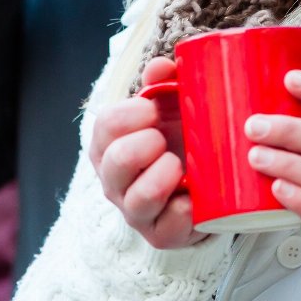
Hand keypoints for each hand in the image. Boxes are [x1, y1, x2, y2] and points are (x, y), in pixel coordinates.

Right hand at [89, 56, 200, 249]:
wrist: (192, 188)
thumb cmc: (173, 141)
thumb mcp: (167, 109)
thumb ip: (162, 83)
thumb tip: (163, 65)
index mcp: (110, 143)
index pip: (105, 125)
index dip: (130, 114)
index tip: (154, 108)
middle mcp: (114, 179)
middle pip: (116, 161)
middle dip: (143, 145)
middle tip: (164, 138)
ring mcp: (134, 209)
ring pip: (138, 199)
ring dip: (162, 178)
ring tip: (180, 166)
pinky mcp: (158, 234)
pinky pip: (166, 229)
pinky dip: (183, 212)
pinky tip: (194, 197)